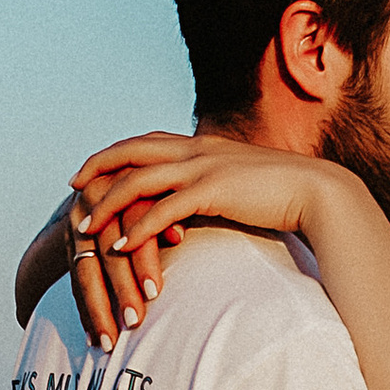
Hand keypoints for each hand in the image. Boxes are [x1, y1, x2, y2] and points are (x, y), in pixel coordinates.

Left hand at [53, 131, 341, 352]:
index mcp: (201, 145)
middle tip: (72, 191)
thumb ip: (215, 183)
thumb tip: (201, 196)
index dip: (113, 154)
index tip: (88, 170)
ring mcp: (204, 168)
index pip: (145, 142)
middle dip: (97, 169)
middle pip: (131, 152)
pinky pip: (164, 210)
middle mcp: (196, 149)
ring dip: (108, 205)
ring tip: (86, 230)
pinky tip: (121, 247)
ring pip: (139, 181)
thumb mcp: (240, 182)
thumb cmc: (282, 193)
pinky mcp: (213, 192)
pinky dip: (138, 228)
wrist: (317, 191)